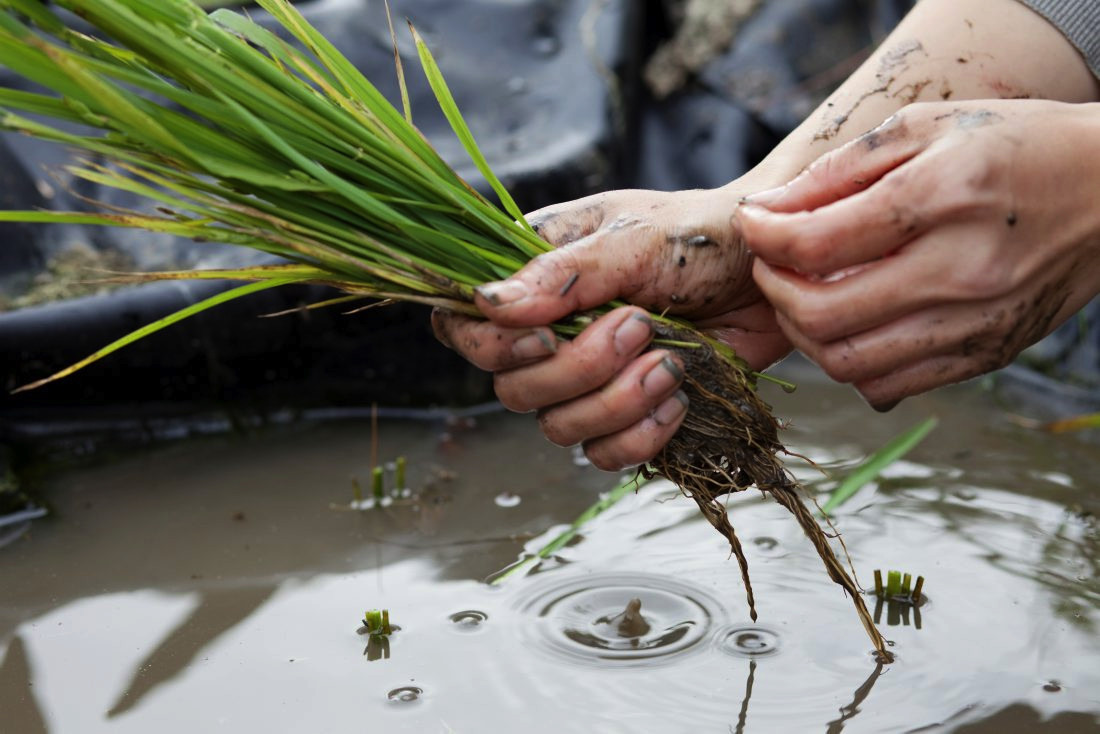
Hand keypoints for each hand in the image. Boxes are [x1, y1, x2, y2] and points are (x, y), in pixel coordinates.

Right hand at [432, 187, 790, 469]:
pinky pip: (605, 454)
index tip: (544, 337)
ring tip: (670, 361)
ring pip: (559, 427)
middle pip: (512, 388)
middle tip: (638, 325)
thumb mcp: (634, 237)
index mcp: (536, 275)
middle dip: (579, 369)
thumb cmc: (703, 236)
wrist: (771, 272)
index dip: (492, 347)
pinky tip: (678, 398)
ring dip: (616, 402)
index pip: (466, 327)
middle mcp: (551, 330)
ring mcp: (589, 378)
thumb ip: (563, 274)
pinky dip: (642, 435)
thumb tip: (488, 304)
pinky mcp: (629, 413)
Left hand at [739, 99, 1099, 409]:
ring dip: (805, 335)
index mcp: (942, 199)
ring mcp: (976, 323)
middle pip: (822, 316)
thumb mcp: (926, 128)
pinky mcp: (986, 354)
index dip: (763, 239)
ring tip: (804, 297)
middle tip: (773, 266)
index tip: (753, 224)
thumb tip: (767, 211)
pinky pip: (891, 385)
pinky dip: (851, 363)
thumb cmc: (1014, 147)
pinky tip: (851, 325)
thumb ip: (838, 171)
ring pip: (849, 364)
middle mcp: (961, 271)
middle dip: (774, 293)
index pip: (816, 244)